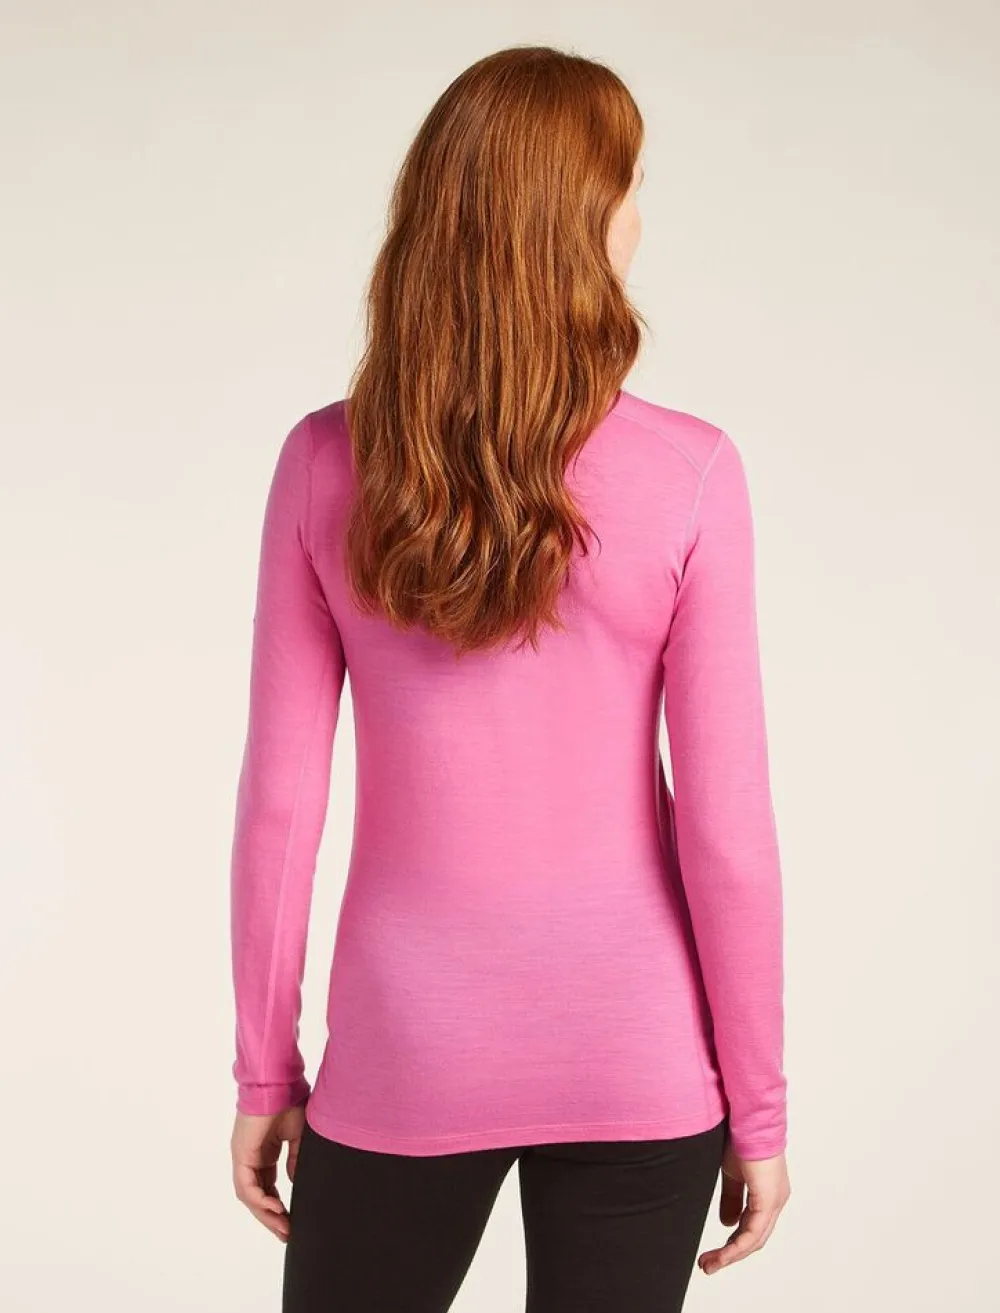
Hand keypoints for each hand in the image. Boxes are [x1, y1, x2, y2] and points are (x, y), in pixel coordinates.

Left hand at [231, 1102, 305, 1241]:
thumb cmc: (290, 1098)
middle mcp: (250, 1157)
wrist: (279, 1080)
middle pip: (257, 1196)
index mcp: (263, 1152)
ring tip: (284, 1229)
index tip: (292, 1222)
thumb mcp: (298, 1134)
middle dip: (271, 1218)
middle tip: (287, 1235)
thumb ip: (295, 1158)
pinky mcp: (241, 1154)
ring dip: (266, 1215)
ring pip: (250, 1196)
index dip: (278, 1206)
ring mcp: (243, 1156)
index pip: (267, 1187)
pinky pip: (247, 1186)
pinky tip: (278, 1209)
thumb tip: (295, 1181)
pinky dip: (261, 1200)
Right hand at [697, 1138, 789, 1274]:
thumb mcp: (732, 1173)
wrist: (746, 1116)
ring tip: (709, 1264)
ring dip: (731, 1255)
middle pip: (754, 1238)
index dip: (732, 1242)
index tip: (713, 1253)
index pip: (751, 1226)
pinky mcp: (768, 1198)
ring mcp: (774, 1200)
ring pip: (754, 1240)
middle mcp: (775, 1199)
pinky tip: (722, 1254)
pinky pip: (753, 1232)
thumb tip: (727, 1223)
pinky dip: (737, 1247)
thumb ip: (731, 1198)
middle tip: (708, 1265)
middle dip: (730, 1255)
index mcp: (767, 1192)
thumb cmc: (739, 1136)